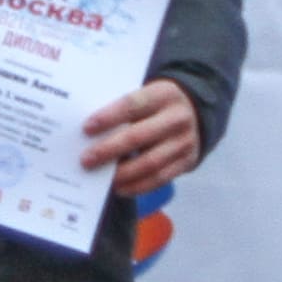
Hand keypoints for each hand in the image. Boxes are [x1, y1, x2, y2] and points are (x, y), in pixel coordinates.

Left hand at [81, 77, 199, 198]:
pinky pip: (160, 178)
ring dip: (122, 173)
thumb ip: (124, 110)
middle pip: (139, 136)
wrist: (195, 113)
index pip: (132, 104)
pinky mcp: (187, 161)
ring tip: (101, 178)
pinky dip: (137, 186)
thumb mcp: (146, 96)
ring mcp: (184, 141)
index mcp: (163, 94)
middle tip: (86, 159)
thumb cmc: (156, 106)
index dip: (109, 117)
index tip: (86, 128)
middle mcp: (177, 117)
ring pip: (150, 162)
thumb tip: (89, 134)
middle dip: (109, 149)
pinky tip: (119, 187)